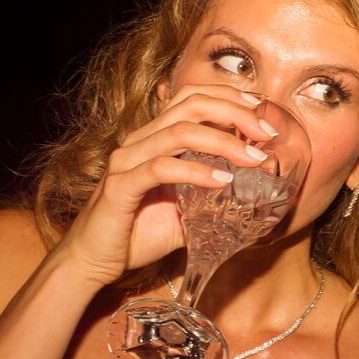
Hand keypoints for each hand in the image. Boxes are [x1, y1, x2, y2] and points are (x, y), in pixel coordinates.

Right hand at [54, 85, 275, 288]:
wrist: (92, 262)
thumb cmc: (136, 235)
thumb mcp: (184, 213)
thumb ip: (210, 198)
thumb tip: (251, 198)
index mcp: (152, 139)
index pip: (190, 98)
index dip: (227, 96)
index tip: (260, 108)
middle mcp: (138, 141)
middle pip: (190, 105)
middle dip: (234, 112)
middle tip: (266, 132)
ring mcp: (127, 161)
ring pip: (179, 132)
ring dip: (223, 142)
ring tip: (254, 158)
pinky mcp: (120, 186)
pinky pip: (162, 169)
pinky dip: (196, 171)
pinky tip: (222, 180)